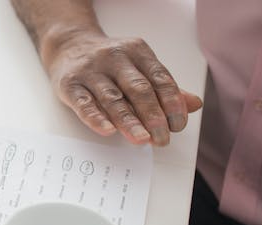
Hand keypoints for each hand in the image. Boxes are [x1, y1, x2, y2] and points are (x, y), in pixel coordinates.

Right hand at [41, 29, 202, 145]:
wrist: (68, 46)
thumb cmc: (108, 63)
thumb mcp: (138, 67)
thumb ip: (163, 87)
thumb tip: (193, 105)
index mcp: (137, 52)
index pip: (160, 79)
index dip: (172, 103)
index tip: (178, 124)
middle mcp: (115, 58)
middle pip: (138, 89)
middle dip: (153, 116)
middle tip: (162, 138)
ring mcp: (91, 71)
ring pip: (113, 98)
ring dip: (129, 121)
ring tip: (142, 140)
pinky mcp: (70, 85)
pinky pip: (84, 104)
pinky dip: (96, 118)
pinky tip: (108, 130)